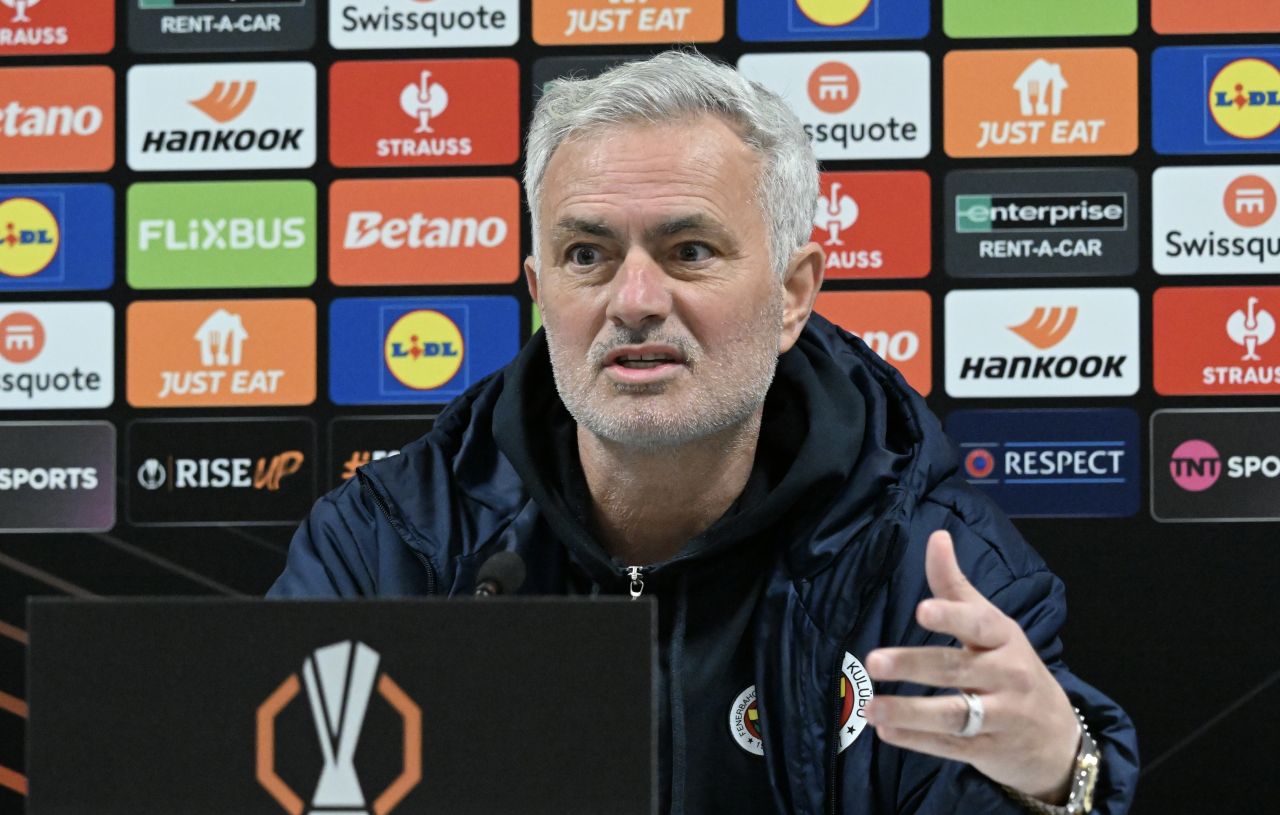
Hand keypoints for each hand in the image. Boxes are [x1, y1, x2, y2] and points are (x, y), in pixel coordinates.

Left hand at [863, 530, 1079, 803]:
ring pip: (953, 714)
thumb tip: (937, 536)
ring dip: (910, 711)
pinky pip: (951, 746)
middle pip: (956, 669)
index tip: (921, 610)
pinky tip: (886, 731)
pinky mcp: (988, 751)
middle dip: (914, 665)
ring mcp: (1000, 717)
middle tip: (875, 661)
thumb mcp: (991, 623)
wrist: (1058, 737)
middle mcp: (1006, 676)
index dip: (951, 617)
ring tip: (871, 706)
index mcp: (1003, 638)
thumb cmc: (1011, 667)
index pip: (978, 624)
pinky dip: (918, 740)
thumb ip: (955, 584)